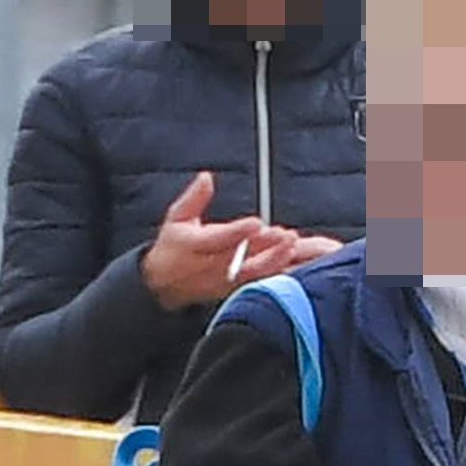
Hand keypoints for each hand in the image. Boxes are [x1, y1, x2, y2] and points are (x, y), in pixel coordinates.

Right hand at [138, 169, 337, 308]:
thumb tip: (207, 177)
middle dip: (266, 249)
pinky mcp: (240, 288)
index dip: (238, 233)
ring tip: (292, 244)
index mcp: (197, 247)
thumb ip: (194, 198)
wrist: (167, 284)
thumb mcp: (178, 218)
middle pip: (242, 259)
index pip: (219, 240)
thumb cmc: (176, 246)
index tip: (257, 222)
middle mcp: (214, 267)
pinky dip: (281, 273)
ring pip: (256, 274)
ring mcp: (228, 281)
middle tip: (286, 236)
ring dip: (276, 260)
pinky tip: (299, 263)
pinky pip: (263, 282)